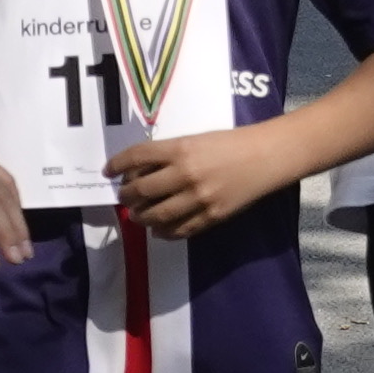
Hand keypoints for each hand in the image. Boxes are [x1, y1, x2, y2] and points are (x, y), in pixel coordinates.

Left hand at [106, 119, 287, 237]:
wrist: (266, 157)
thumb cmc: (231, 143)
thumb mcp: (196, 140)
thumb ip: (170, 154)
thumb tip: (141, 171)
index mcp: (180, 148)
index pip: (137, 157)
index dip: (117, 164)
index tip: (108, 171)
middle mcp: (185, 173)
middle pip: (141, 189)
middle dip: (126, 195)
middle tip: (123, 197)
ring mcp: (198, 198)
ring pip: (157, 214)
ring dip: (141, 217)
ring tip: (137, 216)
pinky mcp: (211, 216)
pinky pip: (180, 230)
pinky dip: (164, 232)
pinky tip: (158, 230)